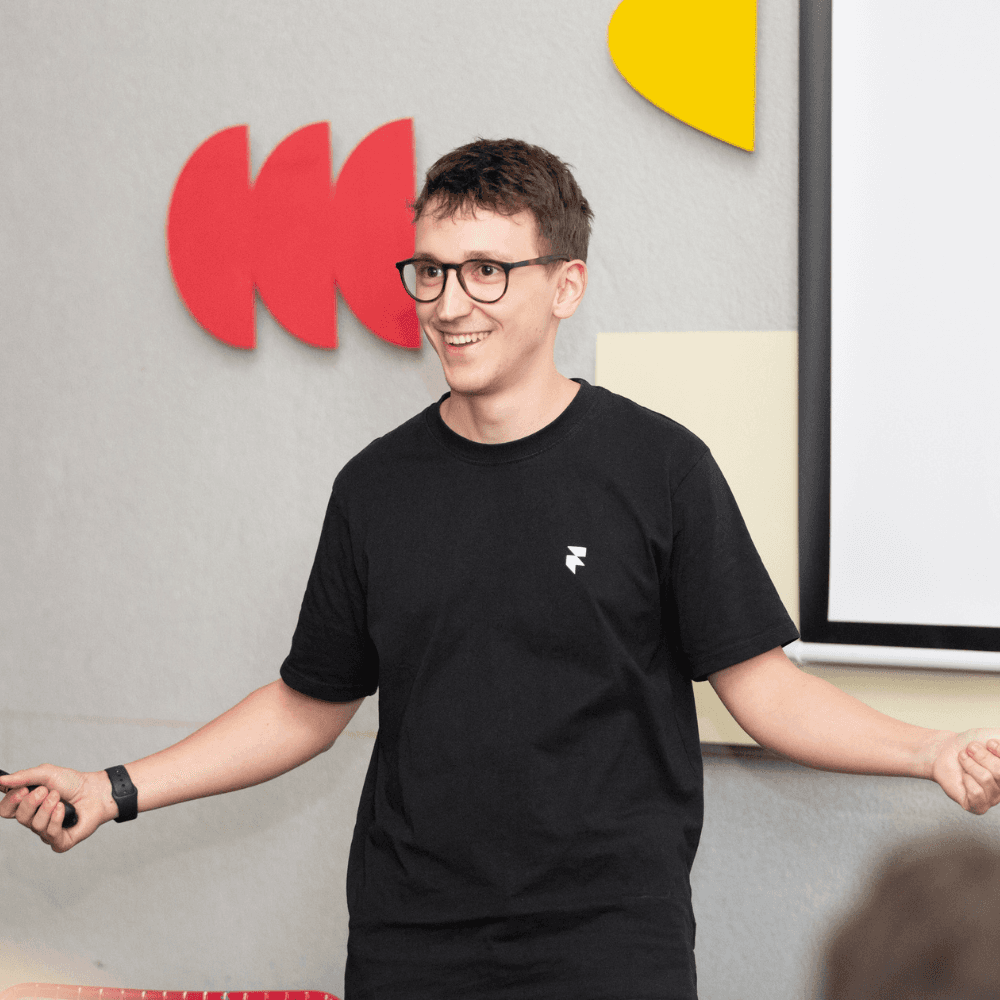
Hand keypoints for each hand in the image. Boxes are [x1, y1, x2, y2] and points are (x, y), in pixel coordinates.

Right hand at [0, 764, 115, 851]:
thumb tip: (0, 782)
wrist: (97, 790)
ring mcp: (46, 832)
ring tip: (59, 797)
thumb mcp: (46, 774)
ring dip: (48, 807)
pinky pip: (50, 834)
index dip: (11, 801)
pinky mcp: (60, 842)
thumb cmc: (72, 783)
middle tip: (46, 791)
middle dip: (32, 802)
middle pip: (19, 817)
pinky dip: (57, 818)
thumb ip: (23, 777)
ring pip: (35, 825)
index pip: (5, 810)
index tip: (23, 790)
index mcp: (27, 805)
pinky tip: (64, 809)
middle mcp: (34, 820)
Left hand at [930, 730, 999, 814]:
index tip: (988, 743)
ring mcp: (993, 799)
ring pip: (986, 779)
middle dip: (981, 756)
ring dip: (969, 764)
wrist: (944, 752)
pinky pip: (976, 793)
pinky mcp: (977, 807)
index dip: (999, 751)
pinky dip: (966, 780)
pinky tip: (963, 777)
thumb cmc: (969, 745)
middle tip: (970, 749)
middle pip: (999, 772)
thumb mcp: (993, 735)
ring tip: (963, 759)